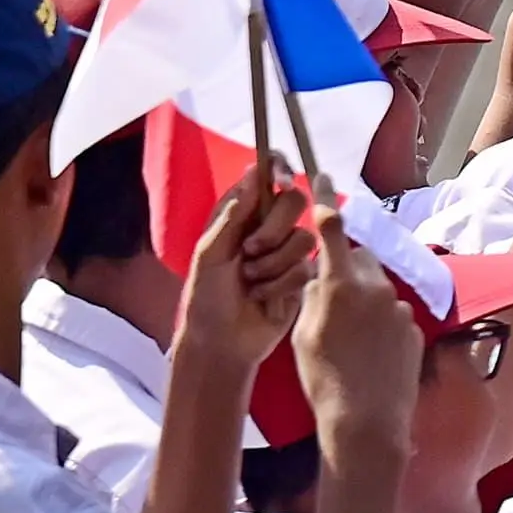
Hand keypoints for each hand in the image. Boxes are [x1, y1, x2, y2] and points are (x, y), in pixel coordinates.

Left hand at [172, 169, 321, 378]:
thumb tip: (254, 171)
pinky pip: (307, 268)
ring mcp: (288, 252)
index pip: (267, 176)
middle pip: (295, 200)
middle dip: (275, 227)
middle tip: (251, 250)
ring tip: (252, 282)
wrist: (222, 343)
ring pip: (304, 237)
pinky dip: (282, 285)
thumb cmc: (206, 298)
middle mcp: (268, 226)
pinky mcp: (303, 277)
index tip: (280, 181)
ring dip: (275, 263)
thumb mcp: (210, 253)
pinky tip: (264, 298)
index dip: (279, 169)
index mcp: (242, 213)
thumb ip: (234, 213)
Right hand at [294, 209, 422, 457]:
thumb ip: (313, 296)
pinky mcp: (414, 330)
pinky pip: (392, 316)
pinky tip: (368, 354)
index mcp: (342, 285)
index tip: (323, 176)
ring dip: (363, 301)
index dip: (326, 201)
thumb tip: (321, 275)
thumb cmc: (324, 380)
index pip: (332, 230)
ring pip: (377, 290)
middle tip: (330, 296)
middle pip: (360, 260)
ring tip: (348, 339)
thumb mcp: (303, 333)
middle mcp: (376, 289)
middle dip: (346, 267)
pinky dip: (379, 325)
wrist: (367, 422)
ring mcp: (399, 310)